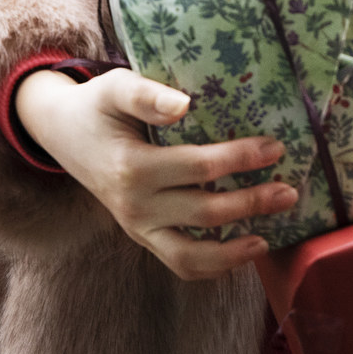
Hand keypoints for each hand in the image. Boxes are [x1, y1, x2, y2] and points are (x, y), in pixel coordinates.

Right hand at [14, 68, 297, 279]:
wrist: (62, 134)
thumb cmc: (97, 106)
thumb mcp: (115, 88)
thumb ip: (148, 95)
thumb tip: (185, 105)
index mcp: (132, 167)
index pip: (199, 167)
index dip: (240, 159)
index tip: (276, 148)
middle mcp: (134, 206)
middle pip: (204, 212)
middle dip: (251, 203)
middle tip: (290, 192)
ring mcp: (137, 227)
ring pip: (189, 256)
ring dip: (234, 251)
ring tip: (269, 239)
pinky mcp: (141, 237)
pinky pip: (178, 263)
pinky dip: (212, 265)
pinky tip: (243, 252)